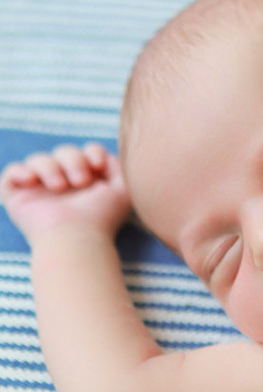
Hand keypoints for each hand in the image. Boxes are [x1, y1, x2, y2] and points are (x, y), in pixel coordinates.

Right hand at [1, 143, 130, 244]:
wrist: (77, 239)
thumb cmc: (101, 218)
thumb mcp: (122, 190)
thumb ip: (119, 168)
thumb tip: (104, 156)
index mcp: (86, 183)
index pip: (85, 154)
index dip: (91, 152)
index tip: (98, 165)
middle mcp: (63, 185)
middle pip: (64, 152)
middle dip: (73, 160)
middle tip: (80, 181)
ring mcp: (39, 191)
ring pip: (38, 159)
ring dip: (50, 167)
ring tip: (59, 187)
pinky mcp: (17, 198)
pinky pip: (11, 173)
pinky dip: (19, 172)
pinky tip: (32, 180)